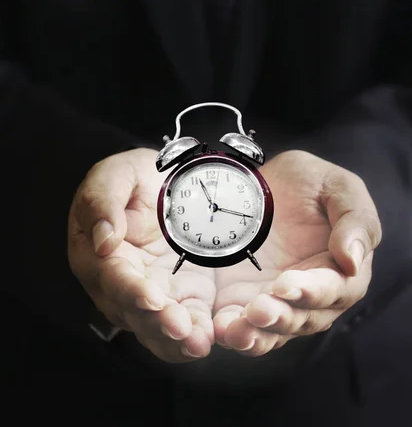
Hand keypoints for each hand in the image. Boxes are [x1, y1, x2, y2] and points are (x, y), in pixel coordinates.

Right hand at [68, 148, 214, 362]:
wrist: (166, 179)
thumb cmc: (134, 177)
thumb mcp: (115, 175)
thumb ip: (102, 202)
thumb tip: (103, 240)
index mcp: (96, 254)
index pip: (112, 276)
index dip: (130, 288)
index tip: (151, 296)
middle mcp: (119, 282)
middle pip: (134, 311)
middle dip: (157, 323)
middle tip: (181, 328)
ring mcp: (151, 292)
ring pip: (155, 326)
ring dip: (175, 339)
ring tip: (197, 343)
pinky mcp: (179, 295)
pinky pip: (182, 323)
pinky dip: (192, 337)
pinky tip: (206, 341)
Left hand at [213, 150, 381, 356]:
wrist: (268, 183)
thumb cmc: (312, 183)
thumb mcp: (339, 187)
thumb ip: (355, 220)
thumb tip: (353, 262)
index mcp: (343, 269)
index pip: (335, 290)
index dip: (312, 291)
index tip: (287, 285)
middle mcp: (315, 295)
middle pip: (304, 318)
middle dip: (281, 317)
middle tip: (258, 310)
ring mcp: (281, 302)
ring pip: (275, 331)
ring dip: (257, 334)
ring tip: (236, 330)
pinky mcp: (249, 303)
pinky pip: (247, 328)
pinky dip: (236, 334)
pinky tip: (222, 332)